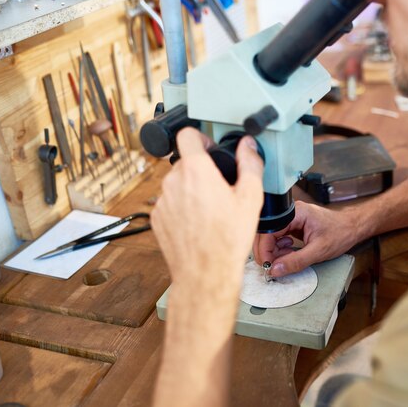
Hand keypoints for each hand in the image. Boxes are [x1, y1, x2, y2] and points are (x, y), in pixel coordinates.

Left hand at [151, 128, 263, 308]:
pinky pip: (169, 203)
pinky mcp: (157, 218)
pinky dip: (181, 208)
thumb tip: (248, 146)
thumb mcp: (250, 197)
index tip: (211, 149)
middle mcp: (173, 182)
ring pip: (176, 184)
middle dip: (201, 170)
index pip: (187, 134)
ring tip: (210, 210)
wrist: (206, 272)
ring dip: (190, 190)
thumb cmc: (227, 239)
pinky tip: (198, 223)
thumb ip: (250, 163)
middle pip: (185, 162)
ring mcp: (162, 201)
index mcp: (195, 170)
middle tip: (219, 188)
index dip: (201, 137)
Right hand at [253, 201, 360, 277]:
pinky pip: (278, 238)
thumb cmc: (340, 233)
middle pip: (266, 233)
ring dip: (275, 251)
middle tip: (273, 266)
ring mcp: (291, 218)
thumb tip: (275, 270)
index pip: (269, 230)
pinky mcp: (293, 225)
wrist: (352, 228)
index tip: (267, 264)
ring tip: (288, 257)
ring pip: (271, 237)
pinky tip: (291, 251)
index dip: (264, 249)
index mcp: (296, 213)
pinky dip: (281, 249)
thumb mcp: (318, 251)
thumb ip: (296, 261)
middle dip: (268, 252)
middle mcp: (290, 213)